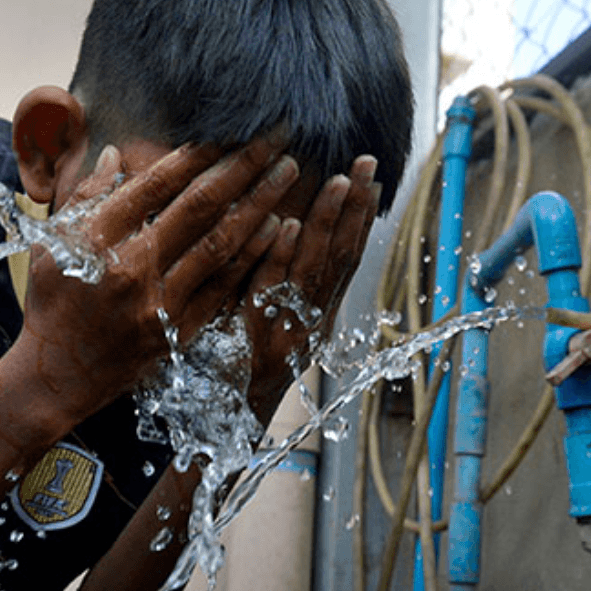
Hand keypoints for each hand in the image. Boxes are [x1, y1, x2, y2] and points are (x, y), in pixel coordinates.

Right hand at [5, 136, 298, 434]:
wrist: (57, 374)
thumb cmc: (53, 301)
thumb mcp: (53, 241)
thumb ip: (86, 195)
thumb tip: (117, 153)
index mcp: (96, 239)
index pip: (157, 184)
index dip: (197, 152)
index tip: (230, 128)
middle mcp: (130, 269)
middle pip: (198, 206)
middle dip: (242, 166)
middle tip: (278, 136)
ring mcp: (158, 304)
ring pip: (220, 244)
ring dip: (259, 203)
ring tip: (287, 172)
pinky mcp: (177, 332)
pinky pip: (224, 287)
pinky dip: (252, 255)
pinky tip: (276, 228)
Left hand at [241, 155, 380, 421]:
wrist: (219, 426)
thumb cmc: (236, 365)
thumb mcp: (265, 316)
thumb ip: (277, 277)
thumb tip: (281, 226)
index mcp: (316, 313)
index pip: (345, 256)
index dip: (359, 218)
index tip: (371, 180)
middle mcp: (311, 321)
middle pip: (339, 257)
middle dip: (354, 209)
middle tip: (364, 165)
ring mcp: (288, 331)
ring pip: (314, 270)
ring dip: (327, 224)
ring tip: (338, 183)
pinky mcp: (258, 342)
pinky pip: (271, 292)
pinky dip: (280, 259)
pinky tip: (284, 225)